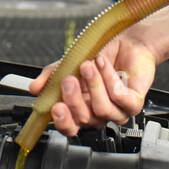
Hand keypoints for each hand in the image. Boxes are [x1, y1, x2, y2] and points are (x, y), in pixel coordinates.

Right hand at [28, 29, 157, 135]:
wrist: (127, 41)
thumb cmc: (101, 54)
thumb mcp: (69, 63)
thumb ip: (51, 76)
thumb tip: (34, 88)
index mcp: (81, 108)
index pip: (70, 127)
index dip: (62, 121)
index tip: (56, 107)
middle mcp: (98, 113)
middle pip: (84, 120)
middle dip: (75, 99)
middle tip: (69, 79)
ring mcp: (117, 110)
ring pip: (102, 110)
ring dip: (94, 85)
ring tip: (90, 64)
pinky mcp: (134, 103)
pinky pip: (121, 99)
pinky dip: (110, 79)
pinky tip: (104, 65)